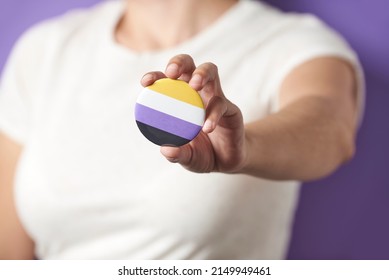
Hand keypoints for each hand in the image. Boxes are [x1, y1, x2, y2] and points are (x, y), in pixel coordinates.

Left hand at [140, 54, 246, 172]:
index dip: (155, 76)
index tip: (146, 82)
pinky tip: (207, 128)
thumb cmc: (202, 154)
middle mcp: (197, 94)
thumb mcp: (187, 157)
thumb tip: (166, 149)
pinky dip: (213, 114)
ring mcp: (215, 98)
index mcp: (180, 100)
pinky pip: (222, 104)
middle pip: (189, 65)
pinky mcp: (231, 109)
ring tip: (195, 85)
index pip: (166, 81)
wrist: (227, 163)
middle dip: (179, 63)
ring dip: (201, 73)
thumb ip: (178, 154)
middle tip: (172, 73)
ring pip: (210, 72)